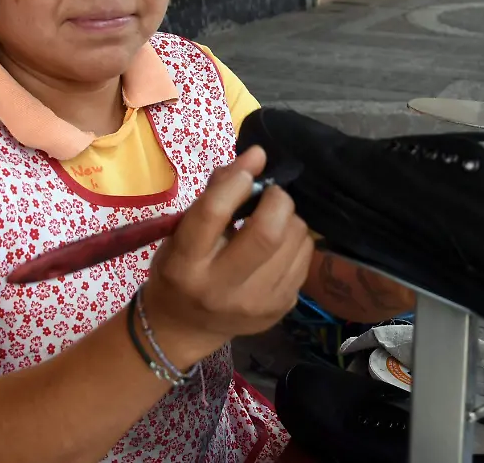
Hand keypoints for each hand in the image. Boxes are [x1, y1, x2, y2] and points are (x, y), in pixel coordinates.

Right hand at [141, 146, 313, 367]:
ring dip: (289, 219)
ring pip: (294, 242)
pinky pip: (304, 258)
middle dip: (277, 200)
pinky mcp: (281, 309)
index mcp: (186, 265)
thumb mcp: (181, 232)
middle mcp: (221, 288)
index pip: (213, 214)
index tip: (248, 170)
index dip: (237, 182)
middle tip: (270, 194)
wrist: (185, 327)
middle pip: (267, 233)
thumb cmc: (179, 269)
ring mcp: (255, 304)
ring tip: (273, 222)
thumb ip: (215, 193)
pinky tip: (279, 245)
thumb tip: (258, 155)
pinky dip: (296, 241)